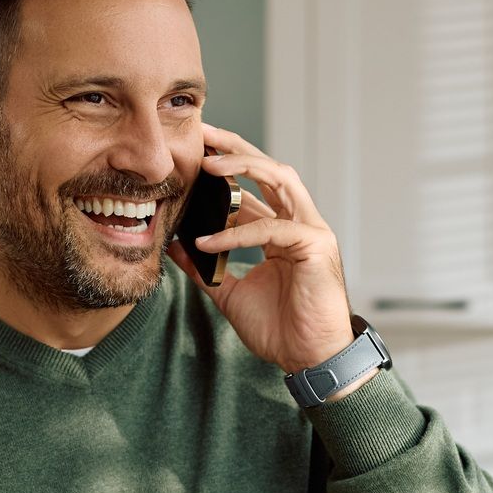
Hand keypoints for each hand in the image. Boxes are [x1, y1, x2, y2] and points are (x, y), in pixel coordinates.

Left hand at [169, 123, 359, 378]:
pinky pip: (272, 228)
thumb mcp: (230, 292)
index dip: (224, 167)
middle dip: (234, 147)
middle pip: (268, 168)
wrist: (309, 359)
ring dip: (243, 166)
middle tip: (200, 134)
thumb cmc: (280, 329)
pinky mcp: (316, 245)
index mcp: (281, 231)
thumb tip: (177, 246)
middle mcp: (298, 223)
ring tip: (207, 164)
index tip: (192, 151)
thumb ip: (206, 268)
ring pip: (280, 178)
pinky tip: (208, 239)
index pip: (252, 187)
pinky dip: (237, 232)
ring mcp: (311, 230)